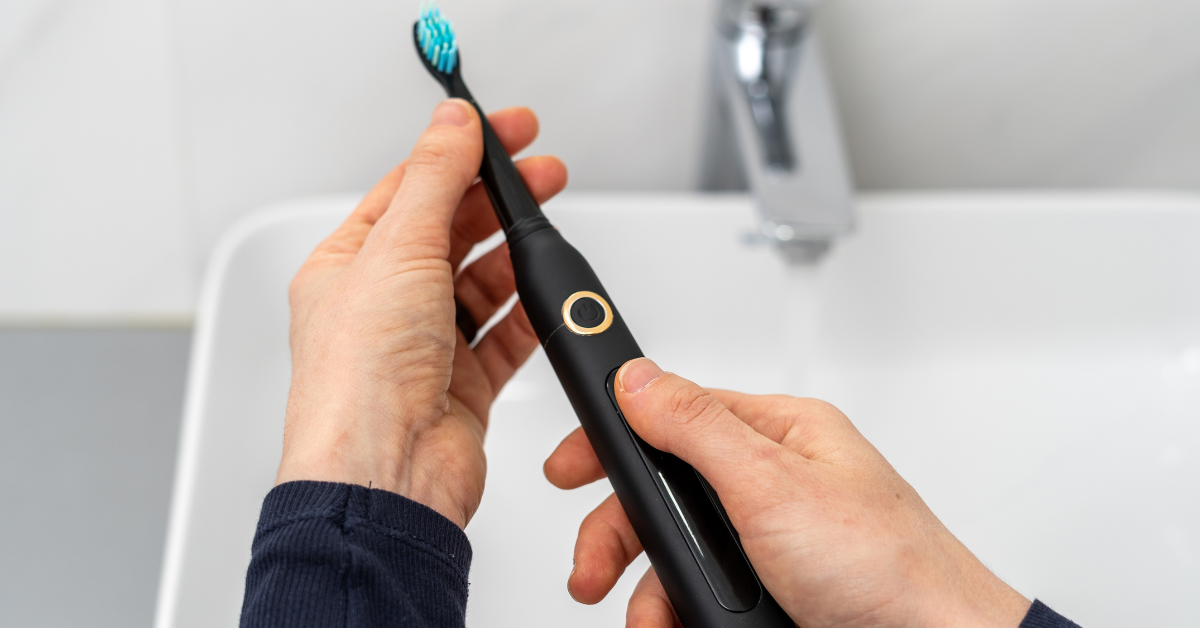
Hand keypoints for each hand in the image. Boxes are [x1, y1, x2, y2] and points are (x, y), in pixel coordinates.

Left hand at [277, 99, 566, 527]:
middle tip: (543, 173)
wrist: (386, 475)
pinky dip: (527, 314)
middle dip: (497, 200)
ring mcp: (424, 347)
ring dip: (514, 255)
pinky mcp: (462, 385)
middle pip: (450, 233)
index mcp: (347, 267)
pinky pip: (503, 337)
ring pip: (480, 284)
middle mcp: (383, 306)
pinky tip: (544, 294)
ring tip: (547, 228)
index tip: (504, 131)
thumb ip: (435, 180)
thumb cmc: (359, 381)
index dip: (458, 154)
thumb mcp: (398, 250)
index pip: (408, 191)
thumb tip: (453, 126)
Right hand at [544, 358, 1030, 627]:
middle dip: (620, 534)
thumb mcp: (772, 484)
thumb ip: (695, 426)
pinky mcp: (773, 589)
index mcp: (778, 434)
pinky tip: (680, 623)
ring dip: (650, 587)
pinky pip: (703, 591)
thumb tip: (637, 378)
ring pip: (679, 551)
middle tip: (592, 570)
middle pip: (664, 493)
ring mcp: (772, 539)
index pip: (672, 414)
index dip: (612, 441)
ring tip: (652, 619)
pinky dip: (681, 611)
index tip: (567, 467)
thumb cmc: (887, 567)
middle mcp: (772, 481)